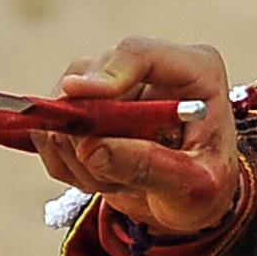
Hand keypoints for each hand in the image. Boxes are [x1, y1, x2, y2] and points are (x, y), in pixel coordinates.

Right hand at [32, 35, 240, 237]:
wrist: (190, 201)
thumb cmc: (205, 190)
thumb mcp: (193, 187)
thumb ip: (148, 166)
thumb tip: (88, 148)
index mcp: (196, 71)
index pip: (139, 54)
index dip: (105, 75)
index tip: (76, 94)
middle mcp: (151, 67)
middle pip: (90, 76)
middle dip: (87, 134)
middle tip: (107, 181)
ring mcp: (115, 81)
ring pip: (64, 102)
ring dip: (75, 154)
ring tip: (113, 183)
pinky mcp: (88, 103)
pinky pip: (51, 126)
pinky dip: (64, 160)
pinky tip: (97, 178)